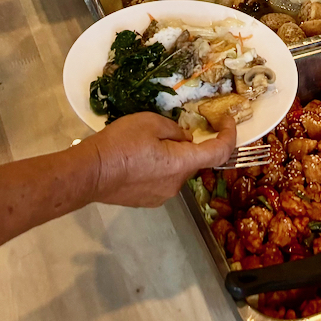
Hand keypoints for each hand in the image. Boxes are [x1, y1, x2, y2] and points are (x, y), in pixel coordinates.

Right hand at [85, 112, 236, 206]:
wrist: (90, 173)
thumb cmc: (120, 144)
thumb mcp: (150, 122)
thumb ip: (174, 129)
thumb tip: (184, 138)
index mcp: (182, 163)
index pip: (219, 152)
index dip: (229, 135)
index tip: (227, 120)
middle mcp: (177, 184)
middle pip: (193, 160)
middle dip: (187, 143)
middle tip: (169, 126)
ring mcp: (162, 196)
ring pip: (176, 170)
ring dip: (171, 155)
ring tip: (145, 142)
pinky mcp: (147, 200)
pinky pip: (162, 179)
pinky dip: (159, 166)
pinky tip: (138, 157)